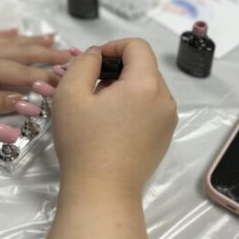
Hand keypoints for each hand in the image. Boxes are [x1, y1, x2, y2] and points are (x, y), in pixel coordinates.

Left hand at [0, 29, 69, 123]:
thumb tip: (25, 101)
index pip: (25, 74)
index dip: (48, 79)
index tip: (69, 82)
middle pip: (23, 53)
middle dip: (49, 55)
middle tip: (72, 55)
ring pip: (11, 43)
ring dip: (34, 42)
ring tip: (54, 39)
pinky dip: (8, 34)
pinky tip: (16, 32)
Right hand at [52, 39, 177, 197]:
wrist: (102, 192)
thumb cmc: (84, 143)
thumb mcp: (71, 94)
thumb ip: (84, 63)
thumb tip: (96, 56)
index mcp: (146, 84)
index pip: (137, 46)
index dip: (112, 46)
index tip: (92, 63)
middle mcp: (165, 99)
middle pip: (143, 66)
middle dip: (116, 69)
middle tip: (90, 87)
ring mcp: (168, 120)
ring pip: (146, 87)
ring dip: (123, 87)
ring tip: (98, 107)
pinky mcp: (164, 136)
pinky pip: (150, 107)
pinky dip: (132, 105)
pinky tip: (111, 124)